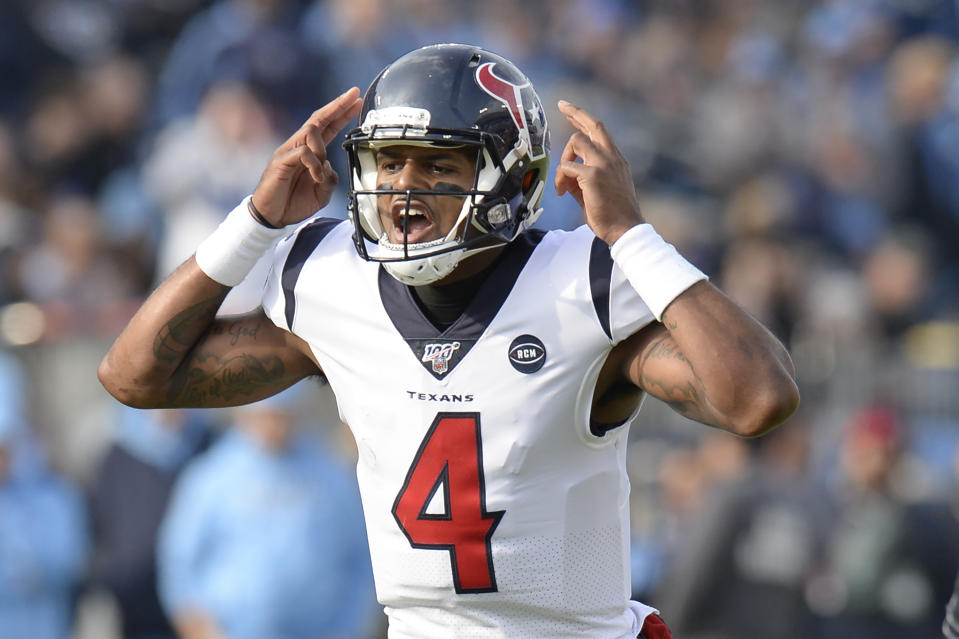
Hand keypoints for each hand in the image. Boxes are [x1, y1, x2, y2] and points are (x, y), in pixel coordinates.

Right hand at [250, 87, 363, 225]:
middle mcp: (299, 147)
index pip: (328, 127)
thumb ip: (330, 179)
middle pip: (319, 119)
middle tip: (354, 93)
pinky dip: (314, 164)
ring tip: (320, 173)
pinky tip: (315, 177)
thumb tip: (329, 167)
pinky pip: (303, 152)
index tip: (357, 100)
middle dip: (338, 105)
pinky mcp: (280, 161)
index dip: (342, 113)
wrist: (272, 216)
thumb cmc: (294, 202)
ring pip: (311, 132)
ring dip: (323, 150)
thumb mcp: (322, 193)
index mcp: (311, 153)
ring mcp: (288, 152)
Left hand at [554, 99, 643, 244]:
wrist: (625, 229)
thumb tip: (566, 173)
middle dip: (575, 112)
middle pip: (593, 124)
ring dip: (564, 158)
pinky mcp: (593, 175)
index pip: (599, 131)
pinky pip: (566, 167)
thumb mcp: (598, 190)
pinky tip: (562, 192)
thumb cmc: (612, 214)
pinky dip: (559, 178)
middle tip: (561, 105)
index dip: (583, 119)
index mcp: (616, 159)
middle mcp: (612, 157)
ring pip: (575, 142)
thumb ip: (583, 177)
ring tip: (563, 182)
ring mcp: (603, 164)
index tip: (570, 111)